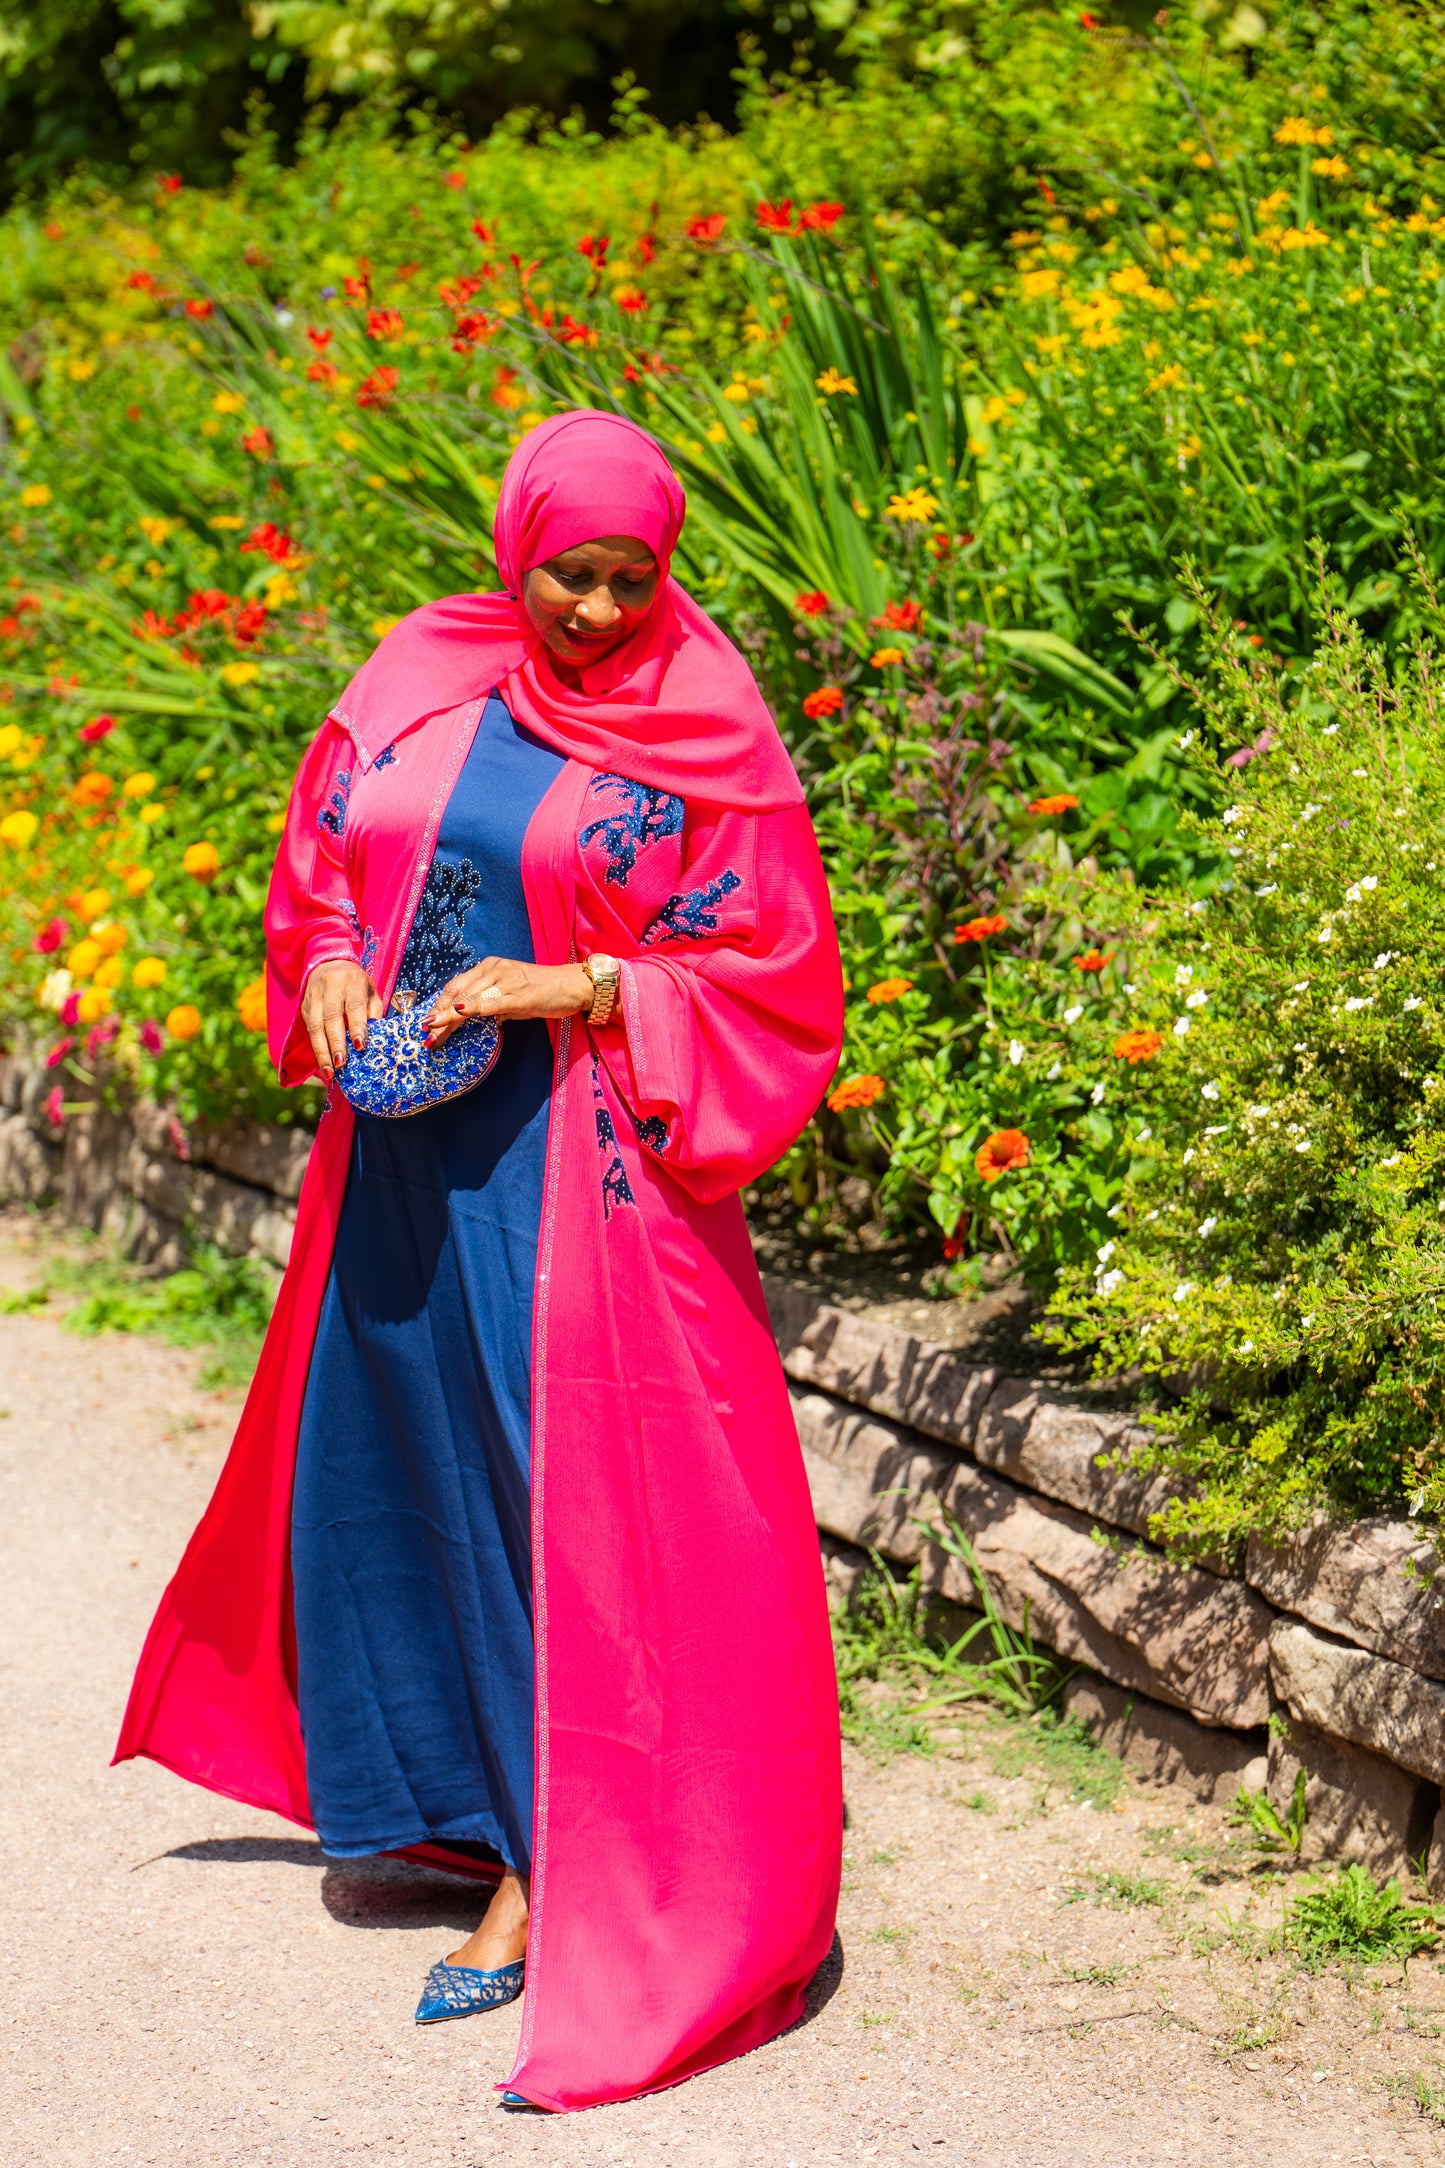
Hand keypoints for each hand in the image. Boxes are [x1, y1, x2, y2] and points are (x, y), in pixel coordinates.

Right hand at [302, 960, 382, 1080]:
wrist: (329, 964)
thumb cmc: (356, 984)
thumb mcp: (370, 992)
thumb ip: (373, 1012)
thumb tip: (374, 1038)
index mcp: (352, 982)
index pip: (354, 1006)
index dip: (356, 1027)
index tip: (360, 1047)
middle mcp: (331, 987)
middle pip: (331, 1017)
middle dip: (336, 1043)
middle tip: (341, 1064)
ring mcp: (314, 996)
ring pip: (315, 1025)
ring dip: (322, 1050)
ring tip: (330, 1070)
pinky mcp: (304, 1006)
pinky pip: (308, 1029)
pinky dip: (316, 1048)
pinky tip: (323, 1062)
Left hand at [424, 957, 592, 1043]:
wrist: (572, 985)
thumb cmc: (543, 991)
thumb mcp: (510, 994)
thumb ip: (490, 1003)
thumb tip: (470, 1017)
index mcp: (489, 967)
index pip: (456, 986)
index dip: (438, 1005)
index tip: (427, 1023)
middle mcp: (494, 969)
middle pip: (457, 992)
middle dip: (438, 1014)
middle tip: (425, 1033)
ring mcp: (506, 980)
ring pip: (469, 999)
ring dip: (448, 1018)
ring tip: (434, 1033)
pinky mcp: (518, 994)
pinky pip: (490, 1002)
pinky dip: (473, 1009)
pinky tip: (458, 1014)